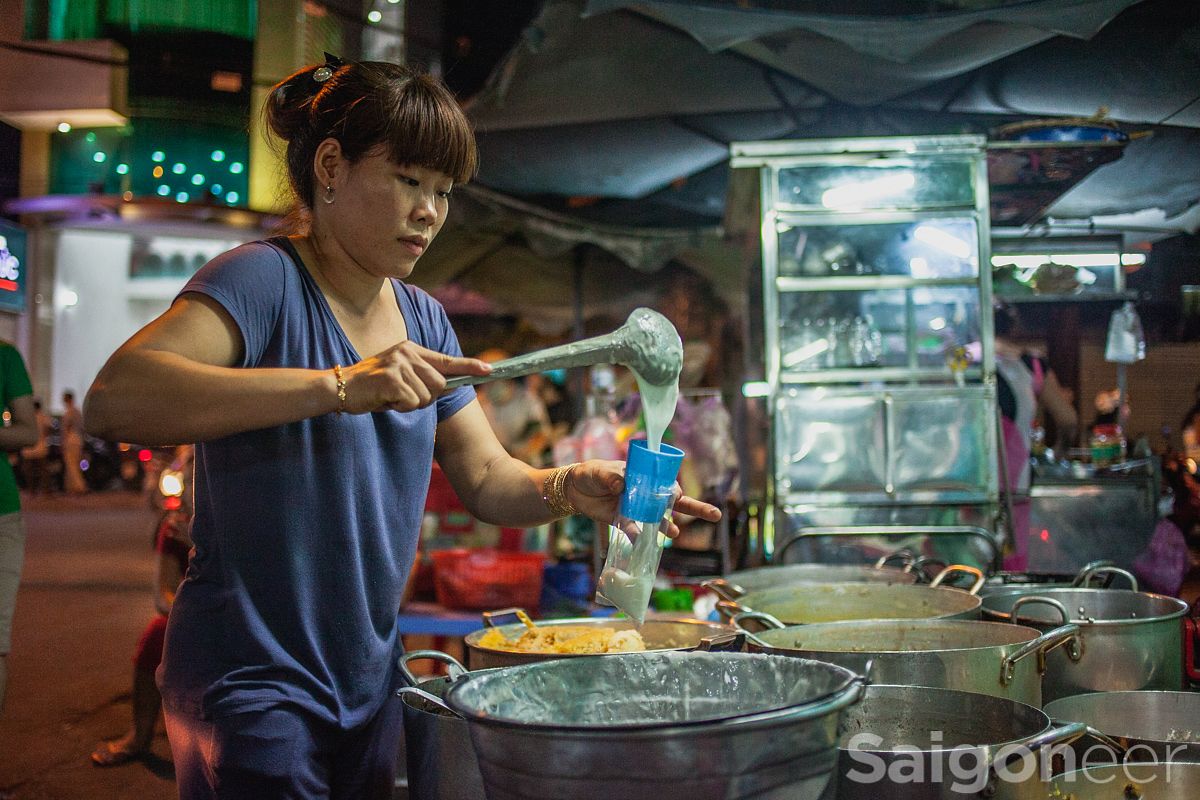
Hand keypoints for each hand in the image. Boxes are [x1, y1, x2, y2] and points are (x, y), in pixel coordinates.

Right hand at [341, 342, 489, 412]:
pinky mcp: (392, 379)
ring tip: (390, 396)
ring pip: (426, 396)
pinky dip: (400, 407)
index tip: (489, 370)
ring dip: (410, 404)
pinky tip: (384, 400)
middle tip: (402, 396)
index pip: (447, 359)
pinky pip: (412, 403)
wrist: (338, 387)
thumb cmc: (371, 387)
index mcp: (411, 349)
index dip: (470, 366)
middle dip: (425, 397)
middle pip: (439, 384)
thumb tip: (444, 385)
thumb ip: (419, 375)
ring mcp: (400, 365)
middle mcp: (408, 353)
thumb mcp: (398, 374)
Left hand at [565, 460, 721, 537]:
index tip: (677, 496)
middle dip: (695, 508)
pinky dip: (639, 536)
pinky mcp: (623, 520)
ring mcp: (636, 508)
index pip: (666, 483)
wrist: (574, 489)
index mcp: (643, 476)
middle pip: (673, 501)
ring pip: (658, 518)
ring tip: (675, 532)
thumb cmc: (591, 473)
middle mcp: (645, 493)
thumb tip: (621, 485)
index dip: (674, 490)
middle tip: (716, 515)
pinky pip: (635, 530)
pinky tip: (643, 541)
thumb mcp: (600, 471)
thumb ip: (610, 477)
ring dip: (668, 526)